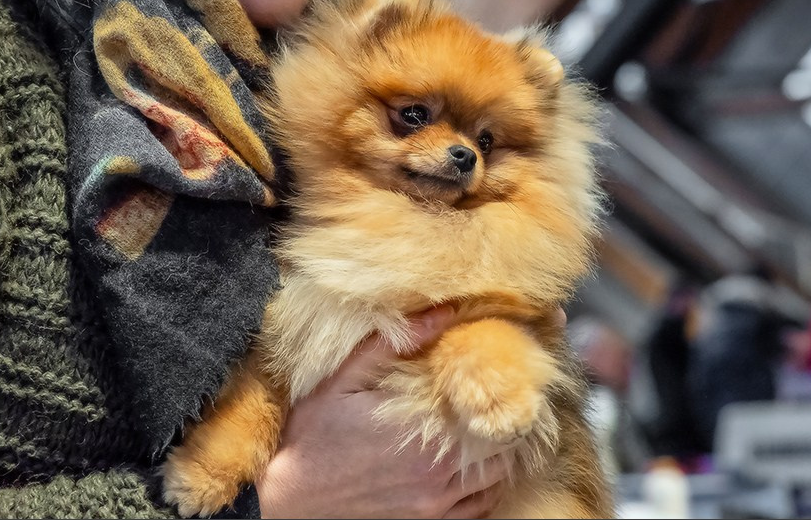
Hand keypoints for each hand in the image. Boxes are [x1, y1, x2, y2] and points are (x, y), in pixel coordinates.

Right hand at [256, 306, 512, 517]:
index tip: (521, 367)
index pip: (493, 408)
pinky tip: (479, 466)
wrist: (289, 501)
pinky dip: (489, 487)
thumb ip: (389, 345)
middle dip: (513, 419)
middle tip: (510, 396)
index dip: (515, 387)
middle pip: (507, 445)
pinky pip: (481, 508)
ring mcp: (436, 504)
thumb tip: (438, 309)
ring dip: (504, 452)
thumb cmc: (312, 438)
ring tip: (497, 428)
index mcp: (422, 430)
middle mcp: (437, 471)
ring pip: (499, 478)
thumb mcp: (341, 381)